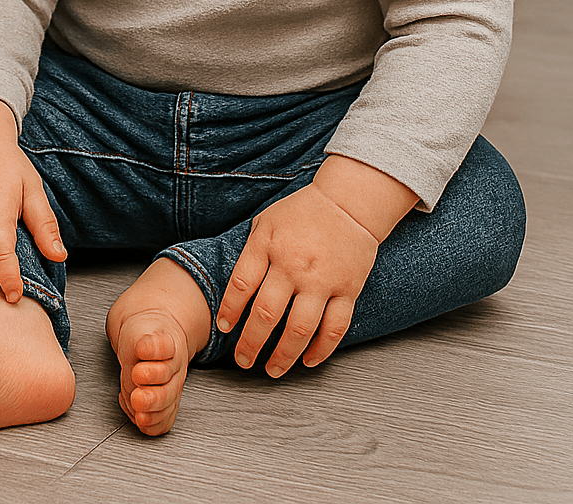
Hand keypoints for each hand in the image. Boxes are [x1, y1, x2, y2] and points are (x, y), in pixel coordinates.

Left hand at [216, 182, 378, 377]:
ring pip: (299, 329)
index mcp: (269, 245)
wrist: (348, 203)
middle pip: (266, 314)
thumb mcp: (265, 222)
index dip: (229, 310)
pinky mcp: (347, 290)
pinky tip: (307, 360)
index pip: (241, 284)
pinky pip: (334, 328)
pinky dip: (321, 350)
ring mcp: (322, 281)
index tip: (224, 327)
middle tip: (243, 359)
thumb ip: (250, 252)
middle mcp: (293, 266)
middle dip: (250, 343)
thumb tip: (234, 290)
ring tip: (272, 370)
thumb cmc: (302, 212)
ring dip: (283, 356)